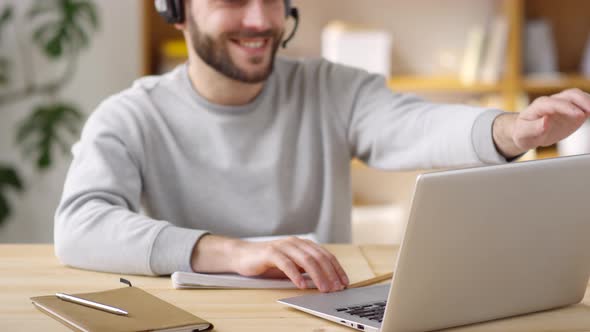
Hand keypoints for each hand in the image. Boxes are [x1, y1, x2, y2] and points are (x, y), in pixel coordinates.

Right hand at [190, 235, 348, 292]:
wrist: (243, 256)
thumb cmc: (269, 263)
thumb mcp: (292, 266)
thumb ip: (307, 269)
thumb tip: (327, 281)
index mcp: (303, 244)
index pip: (325, 255)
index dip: (336, 268)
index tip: (344, 282)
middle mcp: (295, 242)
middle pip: (318, 257)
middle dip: (330, 273)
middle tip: (336, 288)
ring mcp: (283, 246)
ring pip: (305, 259)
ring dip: (317, 275)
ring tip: (324, 288)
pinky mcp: (270, 252)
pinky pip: (286, 263)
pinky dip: (296, 275)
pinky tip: (301, 285)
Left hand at [513, 88, 589, 150]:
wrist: (527, 132)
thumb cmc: (523, 132)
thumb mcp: (524, 134)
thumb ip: (534, 128)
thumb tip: (545, 121)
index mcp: (539, 106)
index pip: (555, 103)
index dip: (568, 108)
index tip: (580, 115)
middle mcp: (552, 101)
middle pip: (570, 95)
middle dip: (583, 101)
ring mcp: (563, 104)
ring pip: (578, 97)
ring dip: (589, 101)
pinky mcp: (572, 110)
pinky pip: (583, 105)